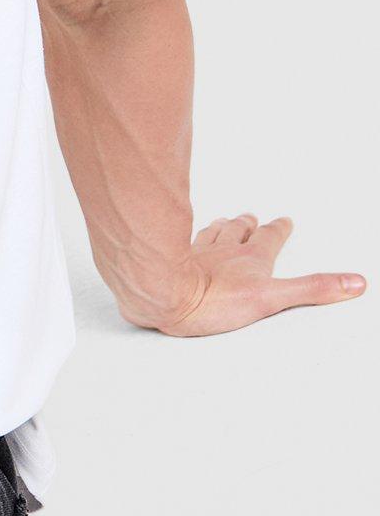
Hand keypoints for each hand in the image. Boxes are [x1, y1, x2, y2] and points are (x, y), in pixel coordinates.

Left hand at [126, 214, 365, 335]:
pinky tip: (180, 237)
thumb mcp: (271, 298)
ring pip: (210, 232)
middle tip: (250, 216)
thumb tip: (354, 283)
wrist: (160, 293)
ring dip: (219, 226)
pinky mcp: (171, 259)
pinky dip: (188, 237)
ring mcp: (195, 253)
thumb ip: (312, 290)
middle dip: (247, 224)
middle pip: (237, 231)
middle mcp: (223, 250)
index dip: (278, 229)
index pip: (270, 238)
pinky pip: (182, 241)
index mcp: (250, 259)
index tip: (283, 220)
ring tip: (222, 220)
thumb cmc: (212, 299)